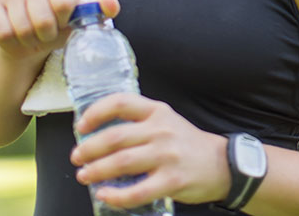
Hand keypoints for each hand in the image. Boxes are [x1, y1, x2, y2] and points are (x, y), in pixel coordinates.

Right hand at [0, 0, 117, 60]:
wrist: (29, 42)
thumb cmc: (60, 27)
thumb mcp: (81, 21)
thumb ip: (98, 11)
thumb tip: (112, 5)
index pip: (65, 4)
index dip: (65, 20)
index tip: (64, 21)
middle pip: (43, 20)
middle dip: (47, 35)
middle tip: (47, 33)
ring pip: (22, 29)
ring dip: (30, 40)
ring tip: (33, 35)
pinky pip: (3, 33)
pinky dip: (11, 43)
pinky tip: (16, 36)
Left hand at [70, 93, 229, 208]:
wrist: (221, 164)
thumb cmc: (187, 144)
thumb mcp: (167, 122)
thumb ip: (140, 123)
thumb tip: (100, 136)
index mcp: (158, 112)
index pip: (120, 103)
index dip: (96, 113)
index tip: (82, 126)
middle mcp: (161, 130)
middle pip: (115, 137)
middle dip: (89, 149)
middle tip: (77, 157)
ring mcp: (167, 155)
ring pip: (121, 162)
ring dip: (96, 171)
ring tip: (85, 175)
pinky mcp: (171, 180)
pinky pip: (137, 191)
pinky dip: (116, 196)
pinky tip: (105, 195)